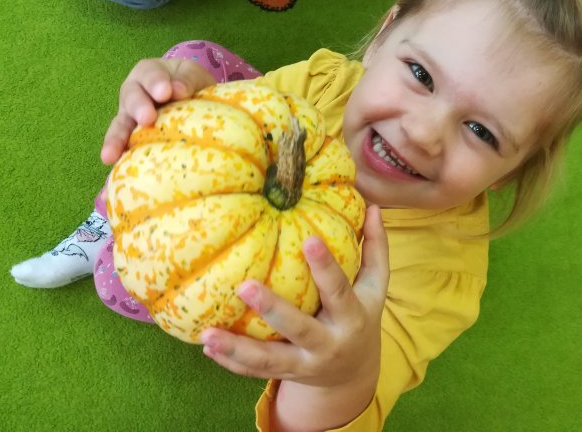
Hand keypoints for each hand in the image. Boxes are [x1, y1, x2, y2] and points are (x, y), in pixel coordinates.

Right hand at [100, 58, 215, 164]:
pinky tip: (113, 166)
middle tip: (148, 119)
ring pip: (120, 125)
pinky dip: (119, 155)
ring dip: (117, 138)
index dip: (155, 83)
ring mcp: (131, 117)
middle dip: (138, 108)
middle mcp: (134, 93)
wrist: (196, 101)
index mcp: (149, 73)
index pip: (149, 74)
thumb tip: (179, 90)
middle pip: (131, 98)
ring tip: (111, 153)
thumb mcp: (193, 75)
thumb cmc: (191, 84)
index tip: (165, 92)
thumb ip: (188, 79)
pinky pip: (124, 146)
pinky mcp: (132, 138)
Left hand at [200, 205, 389, 388]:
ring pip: (269, 361)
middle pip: (299, 328)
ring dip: (237, 348)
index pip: (339, 291)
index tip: (310, 240)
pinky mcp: (286, 375)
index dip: (326, 268)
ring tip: (209, 333)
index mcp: (352, 318)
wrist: (354, 371)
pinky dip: (231, 361)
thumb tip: (374, 206)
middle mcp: (328, 344)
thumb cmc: (361, 314)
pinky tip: (206, 346)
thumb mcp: (375, 286)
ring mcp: (305, 364)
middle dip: (272, 309)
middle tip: (245, 286)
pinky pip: (255, 371)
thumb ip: (375, 247)